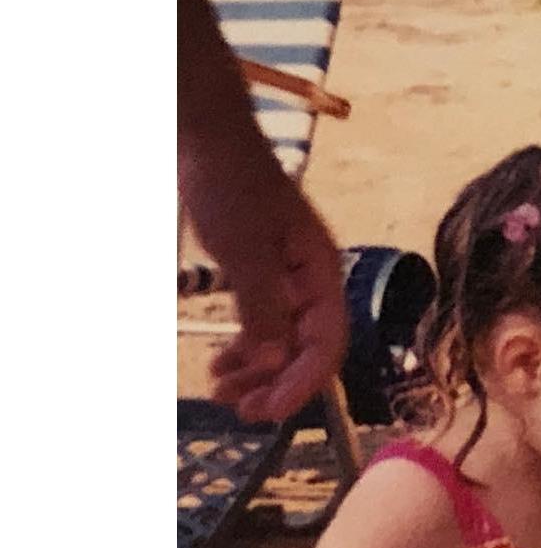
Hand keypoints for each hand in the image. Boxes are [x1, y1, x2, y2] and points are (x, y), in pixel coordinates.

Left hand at [185, 141, 348, 422]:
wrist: (206, 136)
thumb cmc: (231, 184)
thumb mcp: (245, 251)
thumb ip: (262, 308)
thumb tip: (272, 362)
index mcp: (321, 274)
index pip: (326, 344)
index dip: (300, 383)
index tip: (267, 411)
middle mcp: (311, 282)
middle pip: (305, 349)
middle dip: (274, 383)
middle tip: (239, 410)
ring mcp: (286, 279)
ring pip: (281, 341)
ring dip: (255, 371)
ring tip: (222, 391)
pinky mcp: (260, 274)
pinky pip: (261, 324)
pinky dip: (244, 348)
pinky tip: (220, 363)